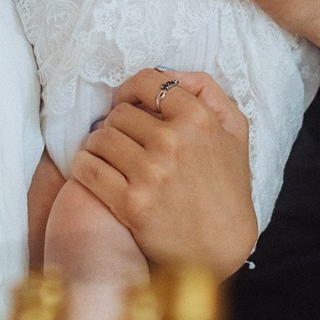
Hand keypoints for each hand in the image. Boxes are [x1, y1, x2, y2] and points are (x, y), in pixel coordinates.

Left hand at [68, 69, 254, 278]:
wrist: (223, 246)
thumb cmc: (227, 185)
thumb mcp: (234, 129)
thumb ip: (207, 91)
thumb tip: (169, 73)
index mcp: (198, 119)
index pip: (148, 82)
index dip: (131, 90)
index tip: (127, 103)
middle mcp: (173, 143)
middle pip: (119, 113)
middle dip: (117, 123)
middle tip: (122, 139)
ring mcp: (151, 174)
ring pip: (100, 138)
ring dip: (98, 145)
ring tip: (108, 155)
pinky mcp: (131, 204)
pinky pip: (88, 170)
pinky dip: (84, 167)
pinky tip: (95, 171)